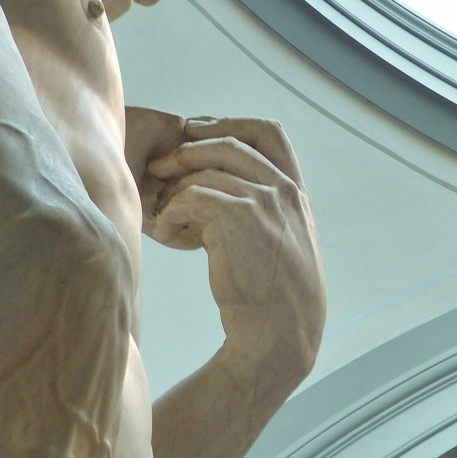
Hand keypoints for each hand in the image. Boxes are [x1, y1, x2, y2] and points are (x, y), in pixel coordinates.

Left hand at [145, 117, 325, 377]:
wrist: (277, 333)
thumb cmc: (272, 297)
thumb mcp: (282, 243)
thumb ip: (265, 210)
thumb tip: (220, 185)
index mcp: (296, 192)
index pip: (267, 132)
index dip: (228, 124)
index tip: (197, 131)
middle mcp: (284, 190)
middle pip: (227, 143)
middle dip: (187, 150)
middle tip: (160, 167)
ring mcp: (263, 201)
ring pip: (202, 172)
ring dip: (174, 190)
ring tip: (164, 214)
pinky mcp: (237, 217)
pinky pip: (189, 197)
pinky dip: (171, 212)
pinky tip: (167, 232)